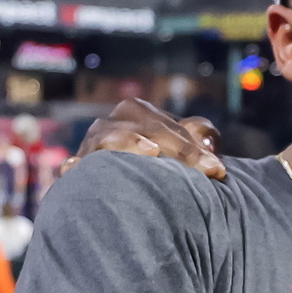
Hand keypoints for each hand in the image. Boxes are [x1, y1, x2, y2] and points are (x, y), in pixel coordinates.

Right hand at [65, 99, 225, 179]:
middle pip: (148, 130)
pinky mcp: (76, 166)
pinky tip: (76, 167)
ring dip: (131, 142)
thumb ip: (199, 135)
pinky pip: (73, 164)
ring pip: (110, 138)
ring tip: (152, 150)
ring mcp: (92, 142)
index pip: (170, 128)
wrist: (121, 180)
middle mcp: (113, 122)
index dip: (196, 150)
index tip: (218, 171)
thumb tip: (210, 141)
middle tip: (205, 171)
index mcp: (137, 112)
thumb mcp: (180, 145)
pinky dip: (75, 165)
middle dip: (180, 151)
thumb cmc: (156, 161)